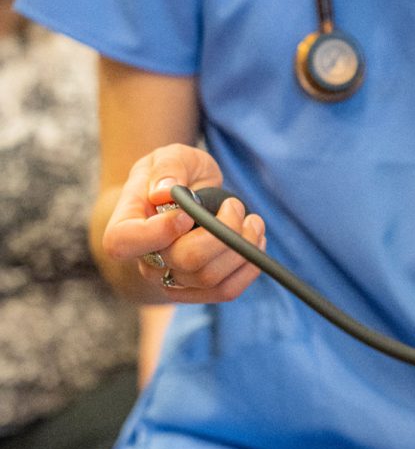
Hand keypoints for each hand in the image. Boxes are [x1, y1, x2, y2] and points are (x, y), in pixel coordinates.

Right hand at [103, 143, 265, 302]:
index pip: (124, 242)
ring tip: (253, 221)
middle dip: (221, 233)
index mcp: (126, 226)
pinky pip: (225, 291)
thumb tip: (163, 191)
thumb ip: (167, 168)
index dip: (159, 233)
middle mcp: (146, 260)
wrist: (183, 202)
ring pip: (210, 277)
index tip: (187, 213)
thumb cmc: (174, 176)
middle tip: (235, 207)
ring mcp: (172, 280)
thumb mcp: (170, 157)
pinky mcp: (199, 291)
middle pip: (184, 261)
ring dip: (242, 247)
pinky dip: (248, 269)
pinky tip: (255, 243)